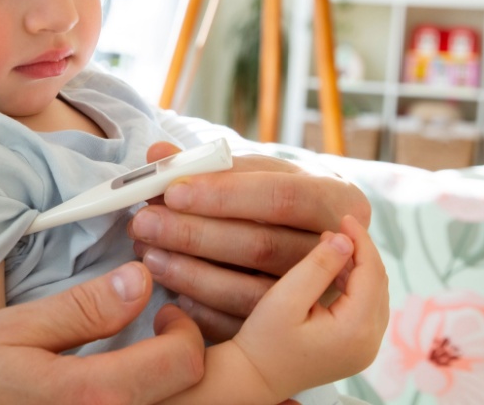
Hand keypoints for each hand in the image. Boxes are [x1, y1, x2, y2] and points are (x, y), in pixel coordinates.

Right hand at [0, 262, 204, 404]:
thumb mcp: (14, 330)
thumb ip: (84, 309)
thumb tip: (140, 279)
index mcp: (92, 396)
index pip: (184, 364)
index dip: (185, 331)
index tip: (164, 314)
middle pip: (185, 396)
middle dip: (180, 359)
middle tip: (157, 334)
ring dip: (162, 385)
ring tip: (137, 361)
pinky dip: (136, 402)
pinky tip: (115, 388)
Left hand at [129, 142, 370, 341]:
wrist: (309, 239)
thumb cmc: (278, 199)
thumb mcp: (256, 172)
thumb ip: (208, 164)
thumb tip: (160, 153)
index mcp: (339, 202)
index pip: (283, 197)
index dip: (225, 195)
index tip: (172, 192)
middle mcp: (337, 254)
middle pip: (262, 246)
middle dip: (195, 235)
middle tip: (144, 223)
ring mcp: (317, 298)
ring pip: (250, 292)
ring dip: (191, 274)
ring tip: (148, 254)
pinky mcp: (291, 328)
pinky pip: (241, 325)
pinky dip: (202, 310)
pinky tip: (170, 293)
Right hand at [157, 215, 387, 402]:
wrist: (254, 378)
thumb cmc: (263, 341)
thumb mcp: (285, 298)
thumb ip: (317, 267)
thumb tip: (346, 240)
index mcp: (355, 330)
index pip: (371, 273)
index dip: (361, 240)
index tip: (344, 217)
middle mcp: (369, 343)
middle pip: (378, 284)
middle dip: (361, 252)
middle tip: (337, 229)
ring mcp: (366, 349)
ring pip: (375, 295)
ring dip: (359, 268)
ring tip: (333, 247)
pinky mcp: (357, 349)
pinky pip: (367, 309)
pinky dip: (356, 287)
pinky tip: (334, 273)